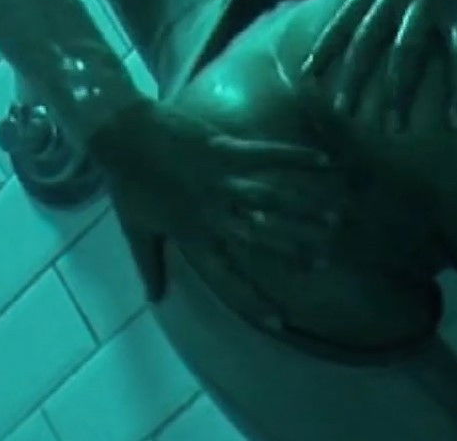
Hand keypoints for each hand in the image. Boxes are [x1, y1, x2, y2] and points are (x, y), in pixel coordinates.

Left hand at [88, 98, 345, 300]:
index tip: (280, 320)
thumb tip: (154, 299)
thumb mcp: (136, 230)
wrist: (122, 136)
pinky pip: (267, 154)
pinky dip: (295, 156)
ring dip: (304, 207)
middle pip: (261, 237)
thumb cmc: (128, 184)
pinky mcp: (225, 148)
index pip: (227, 277)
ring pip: (270, 198)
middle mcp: (212, 212)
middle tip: (324, 262)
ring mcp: (221, 179)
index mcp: (192, 235)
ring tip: (334, 216)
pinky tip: (323, 160)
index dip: (253, 299)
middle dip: (294, 250)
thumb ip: (149, 266)